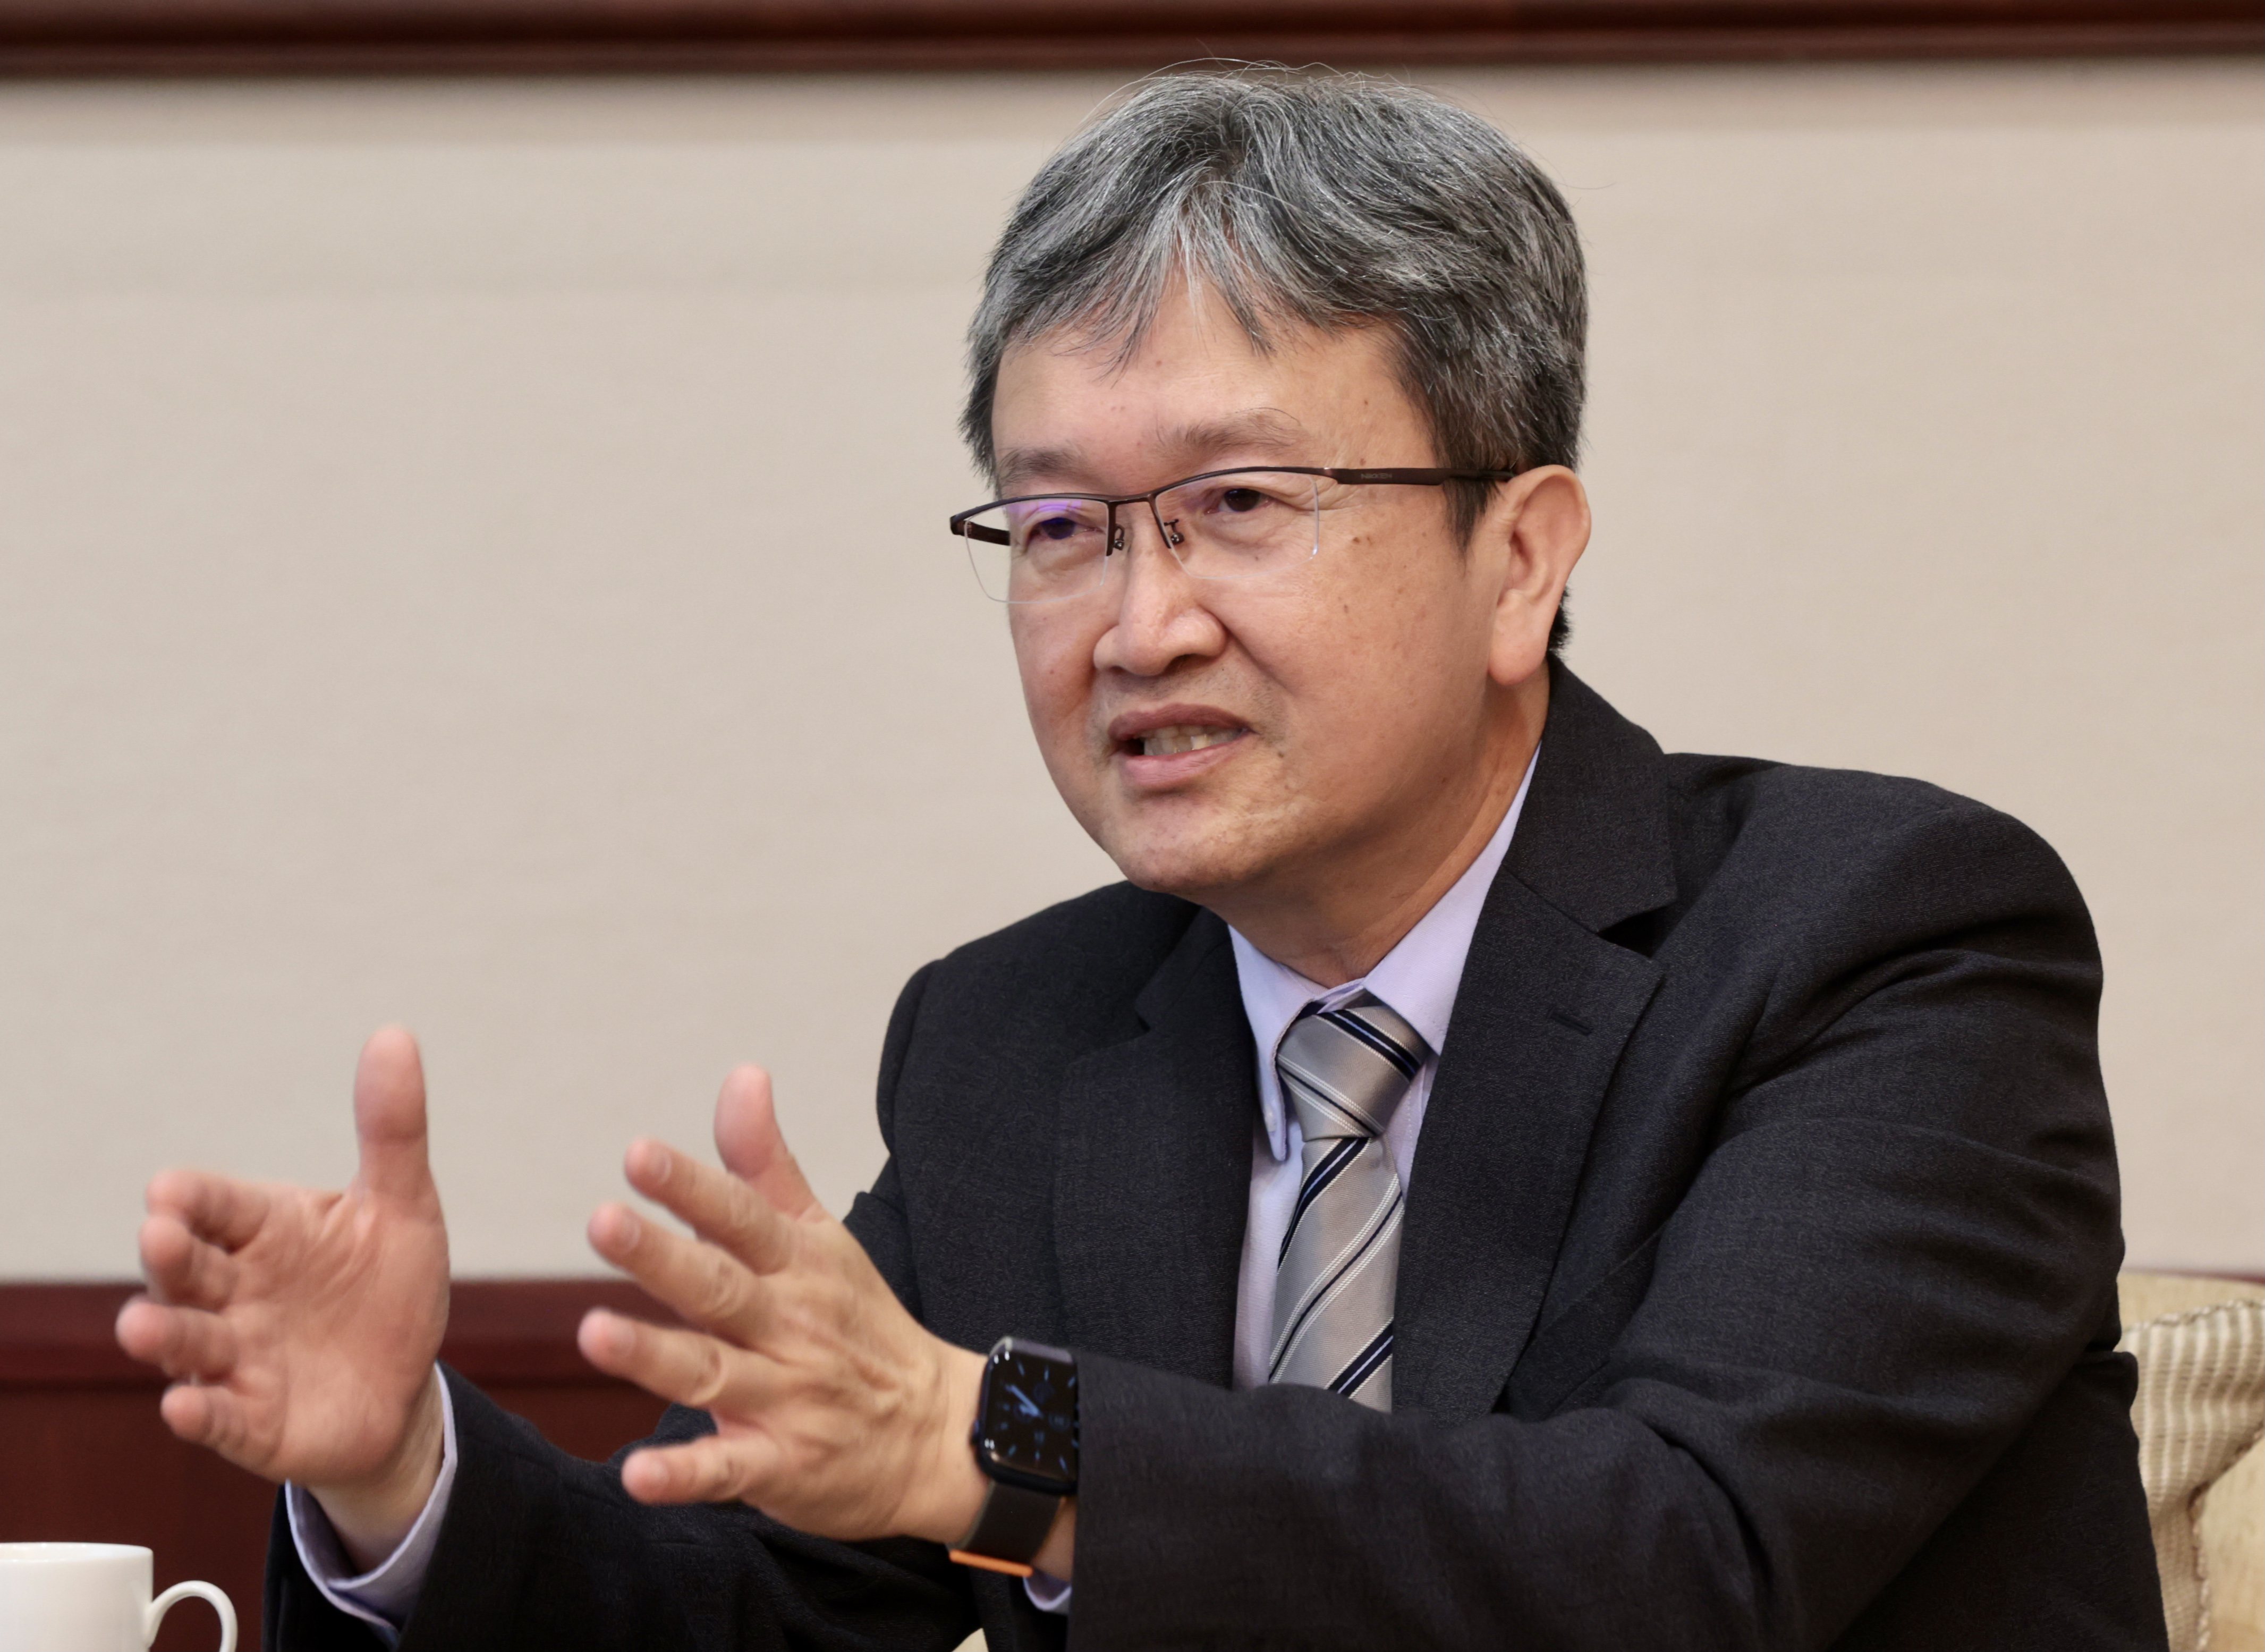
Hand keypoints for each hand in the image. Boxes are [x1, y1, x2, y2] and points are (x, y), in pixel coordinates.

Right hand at [114, 1027, 451, 1565]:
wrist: (404, 1384)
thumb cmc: (387, 1287)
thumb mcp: (403, 1206)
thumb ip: (393, 1129)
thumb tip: (394, 1035)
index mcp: (266, 1231)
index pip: (218, 1206)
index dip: (194, 1198)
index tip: (170, 1189)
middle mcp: (235, 1291)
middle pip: (191, 1269)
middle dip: (171, 1255)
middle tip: (157, 1234)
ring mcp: (236, 1358)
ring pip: (188, 1343)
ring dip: (163, 1334)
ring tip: (140, 1325)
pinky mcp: (250, 1421)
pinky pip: (219, 1418)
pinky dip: (199, 1413)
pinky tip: (185, 1407)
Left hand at [578, 1067, 1071, 1573]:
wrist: (934, 1435)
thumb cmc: (859, 1324)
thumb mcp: (822, 1237)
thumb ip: (766, 1164)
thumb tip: (742, 1075)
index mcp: (800, 1265)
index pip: (742, 1217)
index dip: (692, 1185)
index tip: (638, 1154)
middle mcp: (791, 1327)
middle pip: (719, 1288)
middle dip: (661, 1256)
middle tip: (602, 1221)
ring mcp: (787, 1399)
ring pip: (713, 1374)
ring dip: (655, 1355)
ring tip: (593, 1332)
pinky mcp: (780, 1467)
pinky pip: (729, 1470)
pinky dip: (686, 1475)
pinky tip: (638, 1475)